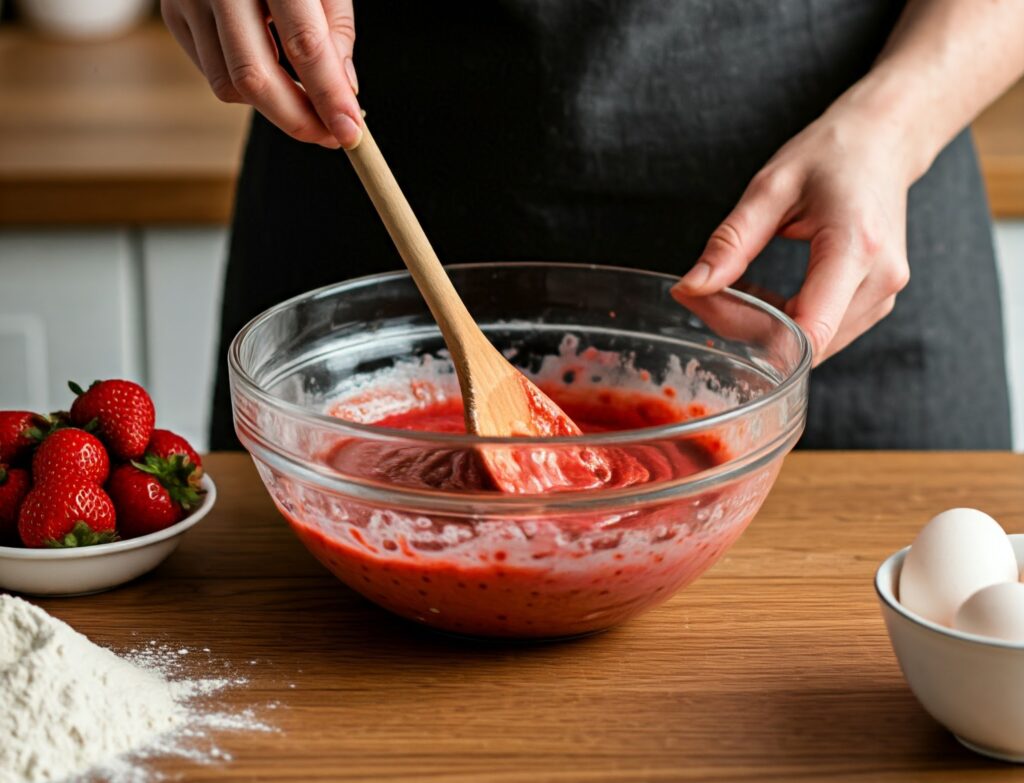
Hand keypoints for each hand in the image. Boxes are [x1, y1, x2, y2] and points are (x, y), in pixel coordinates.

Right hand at [161, 0, 361, 148]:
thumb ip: (335, 32)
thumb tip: (343, 94)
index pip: (304, 45)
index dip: (329, 96)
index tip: (350, 132)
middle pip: (256, 77)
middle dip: (297, 120)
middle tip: (330, 136)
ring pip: (230, 85)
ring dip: (274, 107)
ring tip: (306, 101)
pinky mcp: (173, 14)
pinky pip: (214, 73)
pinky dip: (247, 88)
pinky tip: (271, 72)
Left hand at [671, 100, 911, 364]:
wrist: (884, 143)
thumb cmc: (830, 156)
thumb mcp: (770, 188)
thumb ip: (730, 243)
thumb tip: (691, 288)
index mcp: (856, 247)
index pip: (808, 331)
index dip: (747, 331)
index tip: (705, 304)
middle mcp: (879, 281)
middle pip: (803, 342)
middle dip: (745, 328)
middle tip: (704, 293)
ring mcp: (883, 297)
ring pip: (811, 346)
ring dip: (763, 329)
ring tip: (734, 288)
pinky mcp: (876, 304)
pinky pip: (822, 334)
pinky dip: (784, 324)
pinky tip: (763, 297)